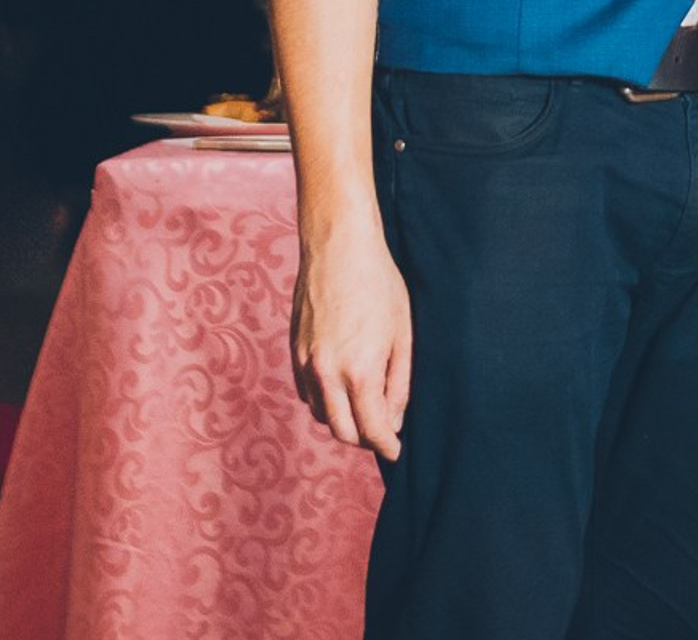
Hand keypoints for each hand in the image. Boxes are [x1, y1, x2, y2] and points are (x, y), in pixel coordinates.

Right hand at [290, 215, 413, 458]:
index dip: (387, 446)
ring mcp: (306, 364)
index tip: (396, 451)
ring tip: (364, 406)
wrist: (339, 245)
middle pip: (343, 432)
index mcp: (360, 371)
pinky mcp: (294, 352)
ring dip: (342, 420)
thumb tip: (393, 420)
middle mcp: (327, 374)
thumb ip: (399, 383)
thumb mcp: (402, 333)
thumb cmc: (379, 283)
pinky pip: (308, 393)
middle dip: (364, 439)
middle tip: (382, 432)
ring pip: (322, 415)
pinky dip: (324, 399)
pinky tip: (341, 385)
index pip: (372, 430)